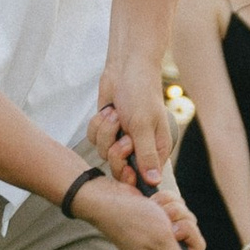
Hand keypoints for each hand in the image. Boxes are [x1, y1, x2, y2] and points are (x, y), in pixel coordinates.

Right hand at [75, 174, 203, 249]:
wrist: (108, 198)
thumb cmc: (132, 220)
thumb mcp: (160, 242)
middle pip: (196, 246)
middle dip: (187, 229)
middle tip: (169, 227)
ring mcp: (163, 237)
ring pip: (189, 224)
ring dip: (176, 212)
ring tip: (157, 211)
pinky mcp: (162, 221)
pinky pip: (179, 211)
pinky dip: (169, 203)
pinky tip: (154, 204)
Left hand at [92, 52, 173, 207]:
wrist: (126, 67)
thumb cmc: (141, 92)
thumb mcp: (143, 125)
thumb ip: (146, 155)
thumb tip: (154, 182)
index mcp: (156, 151)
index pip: (141, 179)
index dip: (129, 174)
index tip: (125, 162)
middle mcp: (139, 148)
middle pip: (118, 169)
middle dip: (115, 151)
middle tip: (122, 136)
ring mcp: (121, 139)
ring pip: (103, 152)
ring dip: (106, 131)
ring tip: (117, 114)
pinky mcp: (107, 130)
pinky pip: (93, 138)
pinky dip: (97, 124)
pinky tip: (108, 111)